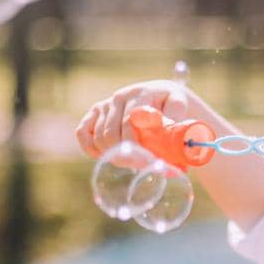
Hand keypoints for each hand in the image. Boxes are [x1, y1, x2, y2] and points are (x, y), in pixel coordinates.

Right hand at [74, 79, 222, 159]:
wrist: (165, 96)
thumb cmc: (174, 106)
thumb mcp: (180, 109)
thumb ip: (176, 122)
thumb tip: (172, 139)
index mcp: (140, 94)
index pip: (129, 123)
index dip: (136, 147)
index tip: (148, 164)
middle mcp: (119, 97)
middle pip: (111, 134)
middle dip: (125, 156)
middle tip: (142, 169)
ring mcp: (105, 105)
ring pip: (99, 138)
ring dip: (112, 155)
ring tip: (132, 163)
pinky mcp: (94, 113)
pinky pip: (82, 133)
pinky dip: (90, 148)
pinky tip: (105, 156)